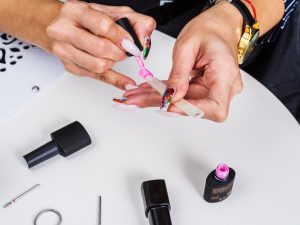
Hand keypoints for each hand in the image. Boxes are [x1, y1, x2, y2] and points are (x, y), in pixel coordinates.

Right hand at [46, 0, 155, 89]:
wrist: (56, 26)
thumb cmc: (84, 19)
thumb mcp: (109, 12)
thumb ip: (133, 21)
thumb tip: (144, 36)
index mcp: (76, 11)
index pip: (103, 26)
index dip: (122, 37)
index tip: (131, 43)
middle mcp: (65, 30)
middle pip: (101, 49)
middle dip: (119, 52)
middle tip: (124, 50)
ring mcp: (64, 50)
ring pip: (98, 65)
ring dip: (114, 63)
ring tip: (114, 55)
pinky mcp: (69, 66)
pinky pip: (96, 77)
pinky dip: (115, 80)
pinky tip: (125, 82)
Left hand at [122, 3, 243, 121]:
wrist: (217, 27)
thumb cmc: (208, 31)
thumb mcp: (187, 47)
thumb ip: (179, 74)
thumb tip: (170, 97)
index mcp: (225, 74)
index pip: (215, 108)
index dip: (191, 110)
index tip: (168, 104)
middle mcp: (223, 87)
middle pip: (192, 106)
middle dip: (161, 103)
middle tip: (134, 99)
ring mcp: (214, 91)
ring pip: (183, 103)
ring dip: (157, 99)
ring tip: (135, 95)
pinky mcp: (203, 90)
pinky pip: (182, 96)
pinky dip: (163, 93)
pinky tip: (146, 91)